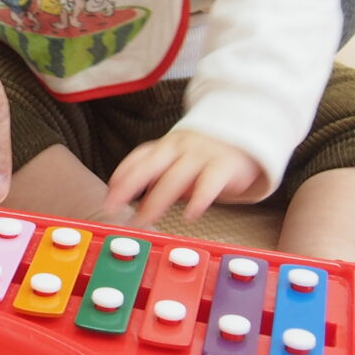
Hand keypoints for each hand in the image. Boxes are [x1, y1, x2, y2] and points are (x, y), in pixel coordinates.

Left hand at [103, 130, 262, 228]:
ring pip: (175, 176)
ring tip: (144, 219)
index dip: (121, 176)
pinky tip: (190, 215)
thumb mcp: (179, 161)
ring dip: (157, 199)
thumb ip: (159, 178)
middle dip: (129, 186)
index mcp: (166, 147)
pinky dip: (199, 199)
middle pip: (150, 166)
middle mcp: (180, 148)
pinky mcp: (224, 166)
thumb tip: (136, 202)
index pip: (138, 158)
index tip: (108, 196)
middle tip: (113, 208)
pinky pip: (210, 182)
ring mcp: (202, 155)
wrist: (247, 136)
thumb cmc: (207, 155)